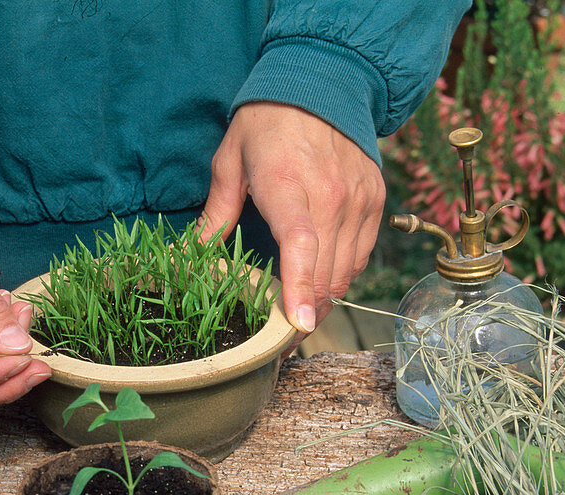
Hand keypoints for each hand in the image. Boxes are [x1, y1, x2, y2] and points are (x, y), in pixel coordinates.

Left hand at [199, 101, 384, 347]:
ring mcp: (358, 200)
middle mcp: (332, 196)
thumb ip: (215, 214)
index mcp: (289, 186)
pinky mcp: (375, 201)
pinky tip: (320, 287)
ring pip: (346, 271)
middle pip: (326, 272)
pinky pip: (360, 255)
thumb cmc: (266, 124)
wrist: (321, 83)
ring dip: (324, 301)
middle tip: (280, 342)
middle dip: (306, 314)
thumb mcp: (229, 162)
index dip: (300, 290)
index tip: (299, 326)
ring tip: (298, 320)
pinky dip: (341, 277)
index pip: (302, 247)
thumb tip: (189, 256)